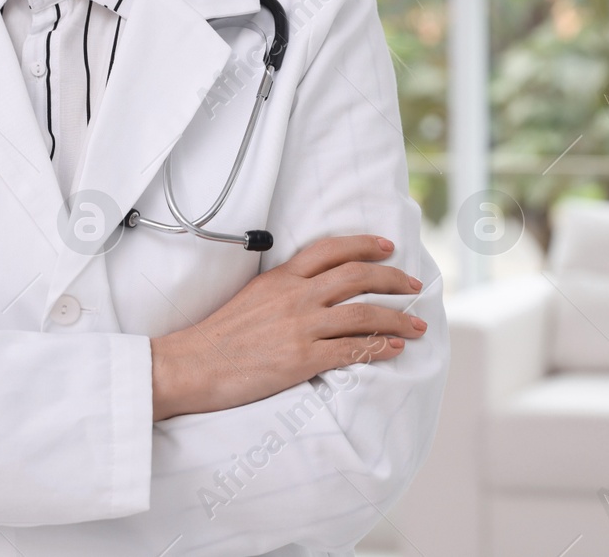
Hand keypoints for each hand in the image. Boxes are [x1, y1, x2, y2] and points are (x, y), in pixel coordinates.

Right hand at [150, 234, 426, 420]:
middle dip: (393, 278)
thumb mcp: (250, 297)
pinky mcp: (302, 359)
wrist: (191, 364)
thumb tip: (307, 291)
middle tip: (413, 285)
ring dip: (397, 318)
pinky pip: (352, 350)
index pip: (331, 249)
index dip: (365, 245)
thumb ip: (281, 290)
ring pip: (363, 313)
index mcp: (282, 278)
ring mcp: (301, 327)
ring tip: (417, 325)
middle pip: (357, 276)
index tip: (388, 248)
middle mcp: (296, 296)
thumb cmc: (217, 336)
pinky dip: (379, 348)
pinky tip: (394, 349)